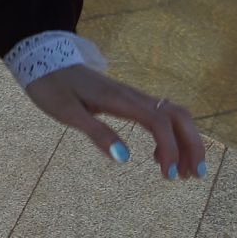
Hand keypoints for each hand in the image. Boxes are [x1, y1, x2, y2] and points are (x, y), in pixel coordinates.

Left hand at [24, 64, 207, 180]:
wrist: (43, 60)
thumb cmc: (51, 86)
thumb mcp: (67, 112)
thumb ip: (96, 132)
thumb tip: (124, 157)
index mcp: (120, 99)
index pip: (160, 122)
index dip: (171, 148)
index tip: (168, 175)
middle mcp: (132, 96)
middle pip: (178, 116)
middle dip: (192, 145)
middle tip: (193, 176)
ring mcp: (132, 97)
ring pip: (173, 115)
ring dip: (186, 142)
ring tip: (185, 172)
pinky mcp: (128, 100)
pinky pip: (160, 116)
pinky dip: (171, 136)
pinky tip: (159, 157)